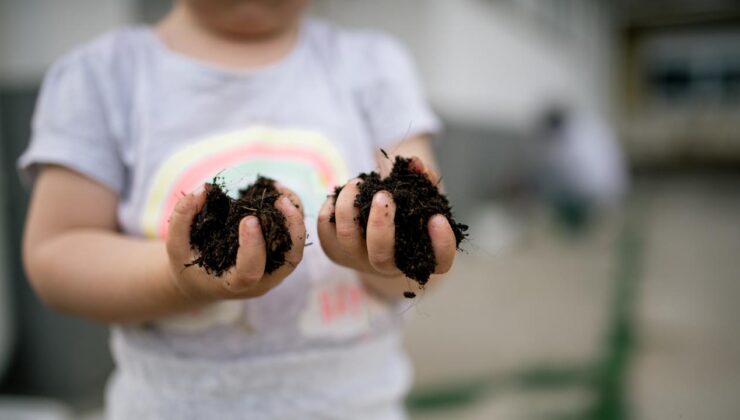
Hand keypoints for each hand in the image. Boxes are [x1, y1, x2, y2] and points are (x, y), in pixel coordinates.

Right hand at [166, 185, 305, 301]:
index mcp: (234, 285)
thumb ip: (183, 217)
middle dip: (291, 229)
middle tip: (281, 200)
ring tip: (282, 193)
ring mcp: (274, 271)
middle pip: (289, 259)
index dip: (253, 247)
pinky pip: (293, 239)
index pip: (251, 272)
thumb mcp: (176, 245)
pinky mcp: (279, 258)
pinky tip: (280, 194)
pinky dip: (292, 216)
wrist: (202, 282)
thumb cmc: (188, 265)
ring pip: (296, 248)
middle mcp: (261, 281)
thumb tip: (205, 188)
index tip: (248, 219)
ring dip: (295, 219)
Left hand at [317, 157, 456, 277]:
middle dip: (380, 223)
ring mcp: (359, 260)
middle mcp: (390, 265)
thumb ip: (424, 179)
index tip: (437, 218)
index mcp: (420, 256)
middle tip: (383, 194)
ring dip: (350, 205)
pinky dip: (332, 204)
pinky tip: (345, 194)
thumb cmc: (406, 214)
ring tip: (358, 183)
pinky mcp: (334, 250)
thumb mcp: (421, 197)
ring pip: (347, 237)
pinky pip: (325, 227)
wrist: (375, 234)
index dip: (442, 244)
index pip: (440, 262)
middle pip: (380, 257)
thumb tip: (414, 163)